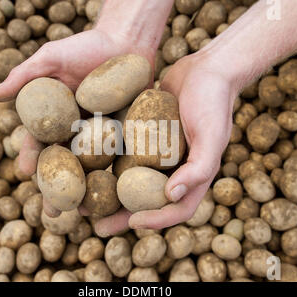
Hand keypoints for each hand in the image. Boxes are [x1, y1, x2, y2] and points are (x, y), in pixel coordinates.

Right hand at [0, 28, 154, 216]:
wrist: (127, 41)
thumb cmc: (86, 46)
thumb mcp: (52, 58)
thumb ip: (25, 76)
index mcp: (56, 117)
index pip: (40, 141)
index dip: (31, 158)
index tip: (25, 173)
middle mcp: (77, 131)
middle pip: (65, 164)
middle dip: (57, 188)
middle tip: (52, 212)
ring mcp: (102, 136)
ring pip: (91, 169)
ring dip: (86, 192)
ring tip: (83, 214)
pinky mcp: (127, 136)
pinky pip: (121, 160)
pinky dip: (116, 178)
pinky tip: (115, 198)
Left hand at [94, 53, 238, 235]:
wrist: (205, 69)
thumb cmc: (213, 102)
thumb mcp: (212, 135)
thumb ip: (197, 168)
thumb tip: (170, 196)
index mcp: (192, 176)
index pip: (176, 209)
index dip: (156, 220)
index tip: (132, 222)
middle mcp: (173, 170)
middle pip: (146, 201)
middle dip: (122, 216)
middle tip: (97, 227)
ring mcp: (156, 154)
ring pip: (129, 181)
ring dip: (109, 193)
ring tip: (83, 203)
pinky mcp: (142, 137)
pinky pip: (123, 155)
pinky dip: (106, 163)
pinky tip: (84, 165)